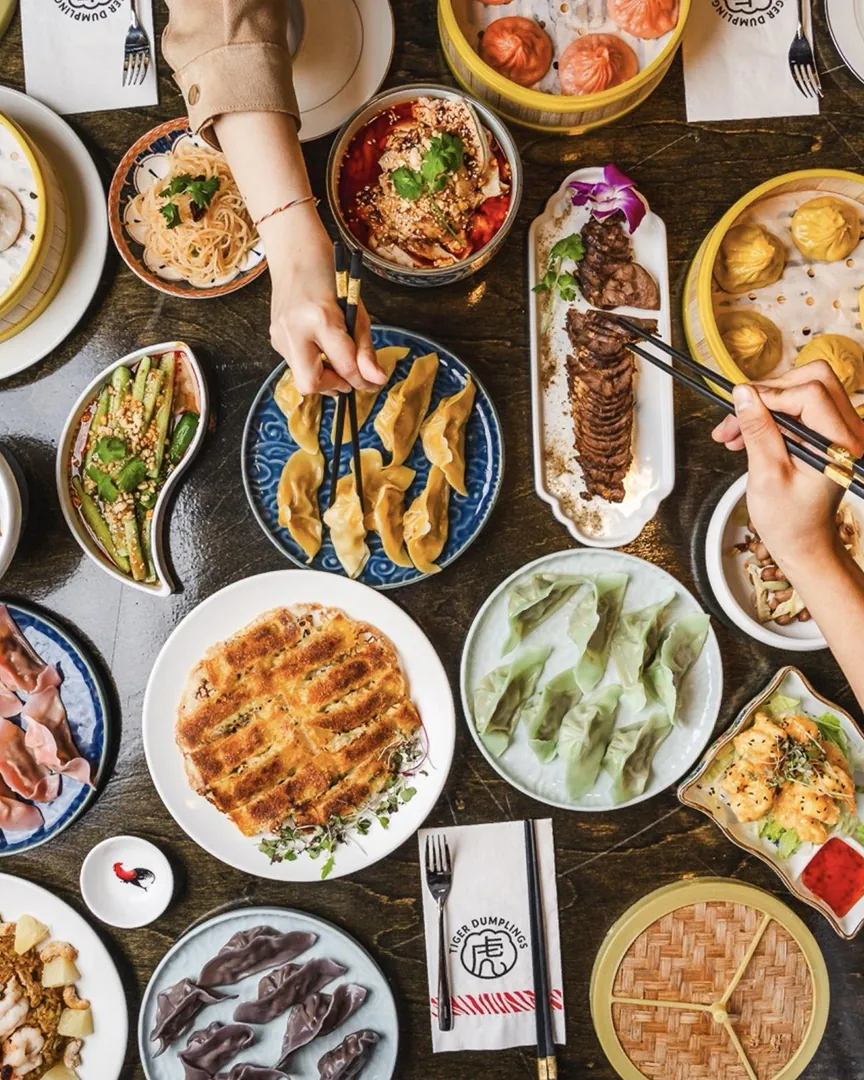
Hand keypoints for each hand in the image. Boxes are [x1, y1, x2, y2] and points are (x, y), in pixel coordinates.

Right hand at [261, 207, 385, 394]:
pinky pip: (296, 364)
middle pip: (310, 384)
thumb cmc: (330, 277)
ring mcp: (279, 336)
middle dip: (333, 387)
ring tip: (337, 358)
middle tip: (349, 377)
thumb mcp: (356, 311)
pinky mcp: (274, 339)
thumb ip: (365, 349)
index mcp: (320, 319)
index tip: (373, 383)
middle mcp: (294, 330)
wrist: (295, 254)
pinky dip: (313, 364)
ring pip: (301, 378)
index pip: (344, 366)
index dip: (363, 381)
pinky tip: (321, 347)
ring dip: (324, 377)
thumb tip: (377, 380)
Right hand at [711, 361, 863, 572]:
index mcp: (840, 444)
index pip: (809, 393)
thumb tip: (744, 394)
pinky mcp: (830, 434)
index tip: (740, 409)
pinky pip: (803, 407)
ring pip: (805, 389)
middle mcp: (850, 432)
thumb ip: (758, 430)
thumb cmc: (790, 520)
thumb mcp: (766, 475)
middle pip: (812, 379)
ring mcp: (842, 431)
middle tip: (737, 417)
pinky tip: (749, 434)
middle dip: (769, 393)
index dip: (770, 395)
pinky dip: (774, 415)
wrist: (805, 541)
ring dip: (766, 405)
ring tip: (734, 431)